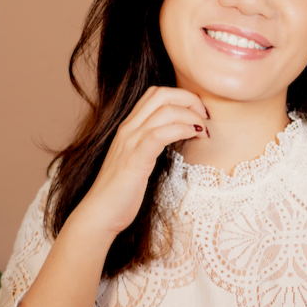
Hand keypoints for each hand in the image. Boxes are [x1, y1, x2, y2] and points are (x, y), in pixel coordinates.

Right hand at [74, 86, 208, 239]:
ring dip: (192, 116)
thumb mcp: (138, 159)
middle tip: (205, 117)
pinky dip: (183, 129)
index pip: (156, 93)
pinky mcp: (136, 159)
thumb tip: (177, 136)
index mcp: (129, 126)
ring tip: (203, 131)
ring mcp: (131, 142)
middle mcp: (128, 128)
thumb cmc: (122, 191)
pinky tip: (194, 136)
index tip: (198, 112)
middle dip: (190, 99)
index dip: (182, 96)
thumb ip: (152, 144)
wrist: (101, 213)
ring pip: (166, 110)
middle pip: (162, 94)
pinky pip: (161, 133)